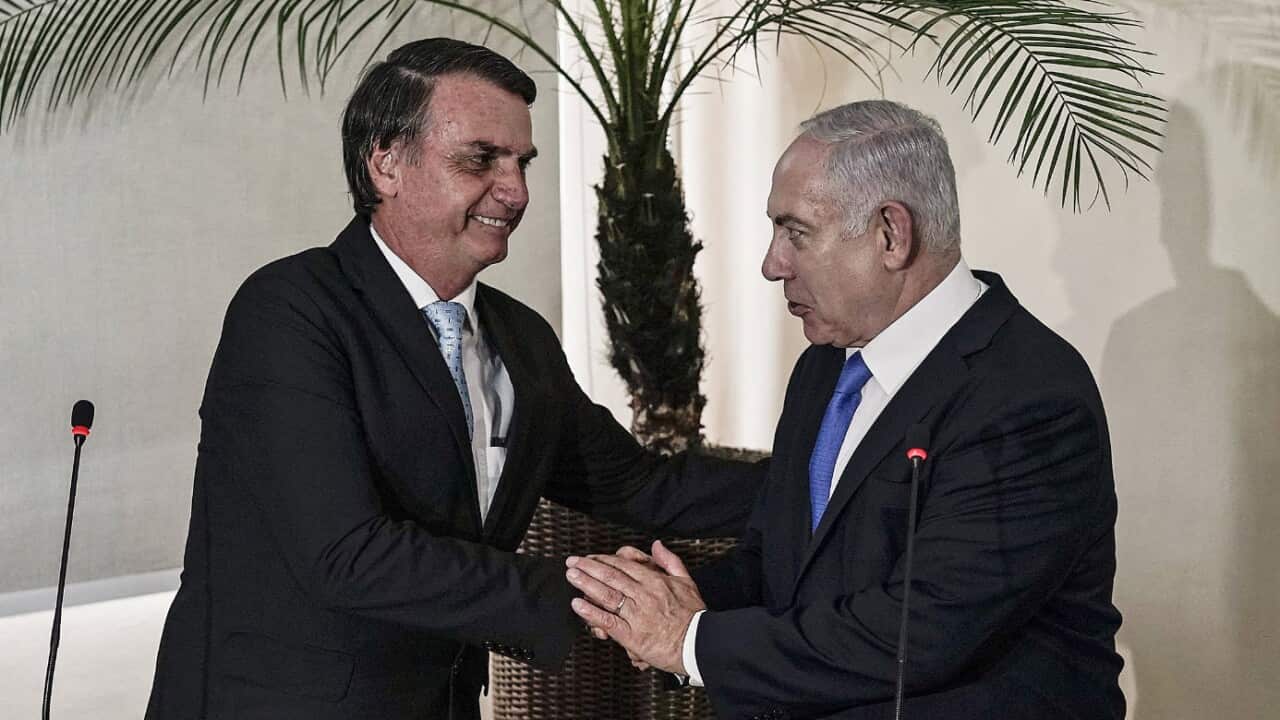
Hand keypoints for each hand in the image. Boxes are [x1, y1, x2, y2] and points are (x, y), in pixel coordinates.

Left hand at [565, 540, 703, 674]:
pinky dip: (591, 613)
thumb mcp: (687, 581)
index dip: (603, 560)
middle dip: (588, 568)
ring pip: (607, 595)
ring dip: (586, 584)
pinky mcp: (632, 635)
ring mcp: (637, 614)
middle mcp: (644, 595)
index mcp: (655, 581)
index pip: (623, 565)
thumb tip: (656, 545)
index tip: (590, 558)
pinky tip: (578, 605)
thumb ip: (670, 561)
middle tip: (572, 562)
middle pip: (611, 577)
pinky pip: (608, 620)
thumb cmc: (693, 616)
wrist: (699, 644)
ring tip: (571, 576)